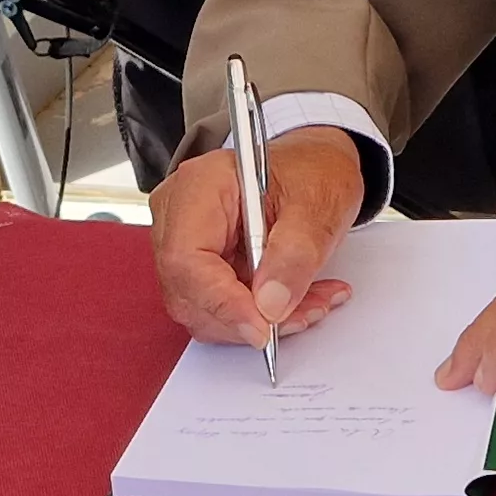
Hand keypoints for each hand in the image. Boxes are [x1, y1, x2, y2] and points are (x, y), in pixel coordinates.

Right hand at [150, 127, 364, 348]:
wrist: (313, 167)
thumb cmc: (310, 171)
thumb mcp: (316, 206)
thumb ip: (294, 255)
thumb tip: (270, 306)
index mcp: (200, 185)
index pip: (186, 258)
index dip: (221, 301)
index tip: (262, 328)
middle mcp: (179, 212)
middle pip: (188, 290)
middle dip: (247, 316)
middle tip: (303, 313)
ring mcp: (184, 240)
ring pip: (202, 307)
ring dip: (257, 320)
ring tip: (309, 304)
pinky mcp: (199, 265)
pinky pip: (215, 306)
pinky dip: (256, 315)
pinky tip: (294, 302)